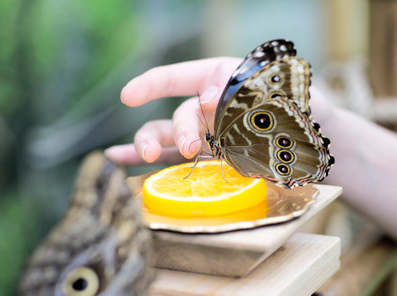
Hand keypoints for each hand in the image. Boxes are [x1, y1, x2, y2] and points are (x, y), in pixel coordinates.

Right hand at [105, 57, 331, 165]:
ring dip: (149, 144)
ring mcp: (203, 135)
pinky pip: (169, 158)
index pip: (177, 77)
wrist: (316, 144)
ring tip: (151, 155)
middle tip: (194, 146)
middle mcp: (206, 108)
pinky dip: (141, 159)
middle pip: (179, 115)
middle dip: (181, 128)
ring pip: (165, 137)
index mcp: (219, 81)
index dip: (152, 85)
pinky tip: (118, 160)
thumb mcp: (285, 90)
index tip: (130, 97)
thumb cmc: (303, 108)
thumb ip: (248, 87)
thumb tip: (206, 99)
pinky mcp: (205, 160)